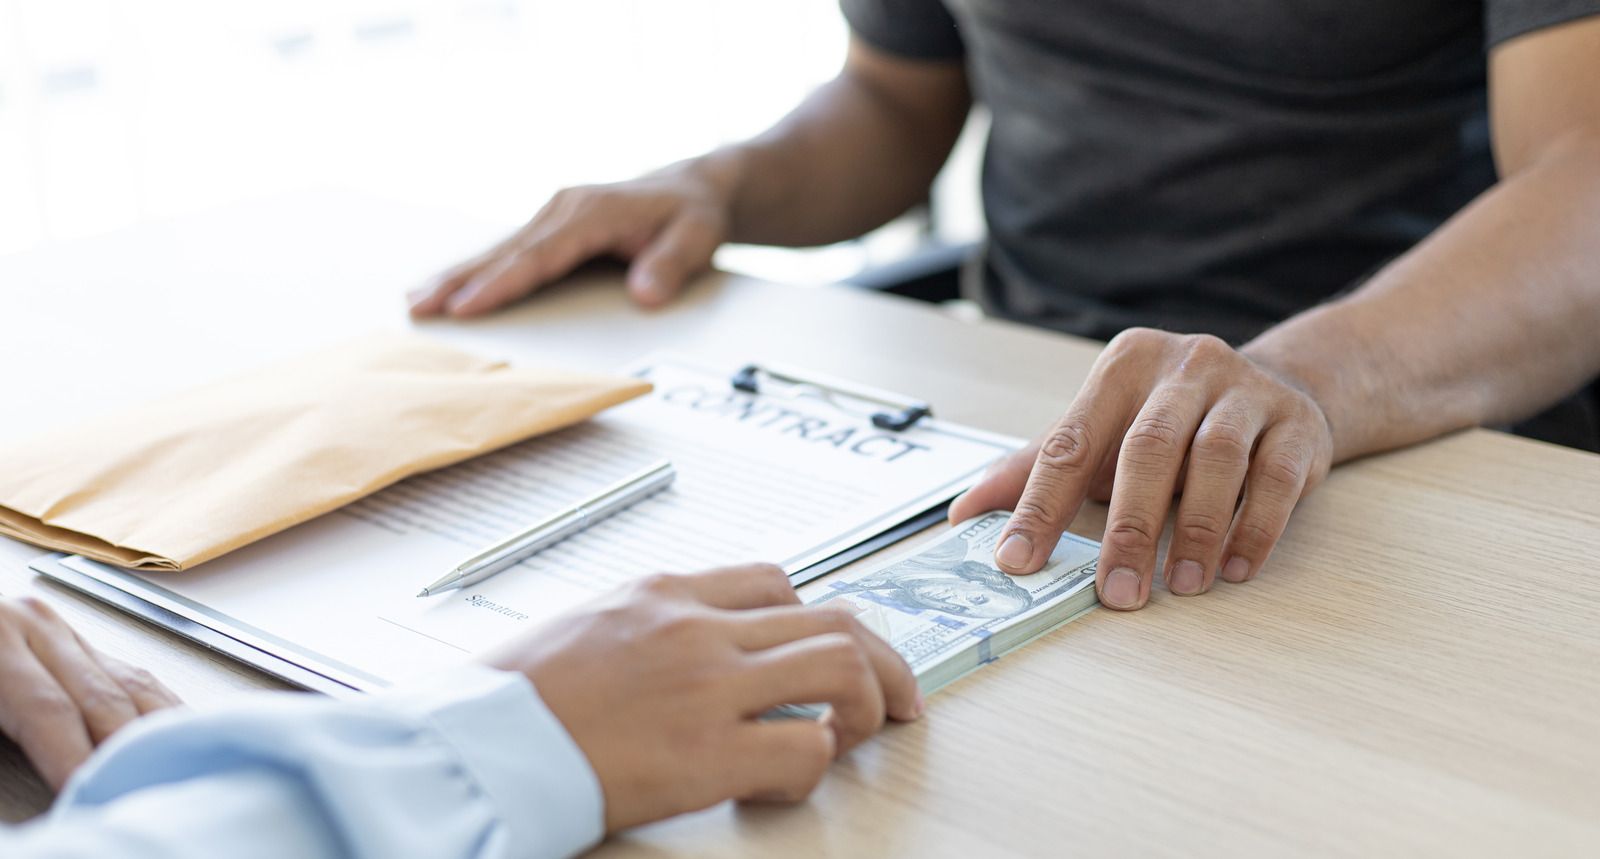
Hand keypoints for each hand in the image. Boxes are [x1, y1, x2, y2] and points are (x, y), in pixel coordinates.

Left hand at [0, 596, 180, 789]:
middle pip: (99, 698)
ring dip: (153, 734)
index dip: (73, 759)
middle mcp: (36, 626)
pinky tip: (174, 738)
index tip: (89, 798)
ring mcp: (62, 628)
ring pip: (128, 685)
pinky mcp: (77, 639)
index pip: (48, 710)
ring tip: (172, 775)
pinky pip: (132, 676)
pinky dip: (158, 711)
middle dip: (122, 754)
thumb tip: (18, 815)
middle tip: (139, 796)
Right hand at [409, 159, 737, 316]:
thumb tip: (644, 295)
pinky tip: (447, 288)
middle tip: (418, 307)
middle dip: (459, 281)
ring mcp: (554, 215)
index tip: (467, 307)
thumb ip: (671, 265)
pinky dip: (475, 270)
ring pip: (499, 251)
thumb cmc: (692, 215)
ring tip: (415, 300)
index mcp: (592, 212)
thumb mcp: (697, 238)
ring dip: (456, 276)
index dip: (502, 283)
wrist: (693, 188)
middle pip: (505, 252)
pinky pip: (508, 252)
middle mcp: (564, 209)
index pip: (540, 256)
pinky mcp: (551, 226)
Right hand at [482, 564, 920, 831]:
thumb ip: (648, 628)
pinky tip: (783, 780)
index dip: (818, 618)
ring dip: (867, 704)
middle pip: (832, 618)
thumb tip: (692, 650)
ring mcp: (707, 686)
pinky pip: (806, 746)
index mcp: (662, 594)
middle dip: (882, 659)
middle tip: (897, 699)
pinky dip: (814, 765)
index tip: (835, 650)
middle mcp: (696, 628)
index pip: (775, 582)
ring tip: (856, 737)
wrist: (470, 745)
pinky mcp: (707, 753)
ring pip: (840, 665)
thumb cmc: (509, 697)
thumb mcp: (583, 626)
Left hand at [949, 329, 1333, 609]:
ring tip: (1181, 585)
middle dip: (1128, 528)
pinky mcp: (1296, 423)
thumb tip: (962, 515)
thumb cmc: (1170, 420)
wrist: (1282, 387)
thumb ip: (1034, 470)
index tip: (1017, 560)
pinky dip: (1253, 528)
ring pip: (1217, 458)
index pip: (1070, 442)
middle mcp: (1183, 367)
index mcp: (1122, 367)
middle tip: (1117, 594)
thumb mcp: (1100, 432)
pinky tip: (1233, 568)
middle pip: (1148, 448)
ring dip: (1195, 530)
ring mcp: (1246, 390)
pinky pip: (1275, 478)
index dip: (1040, 505)